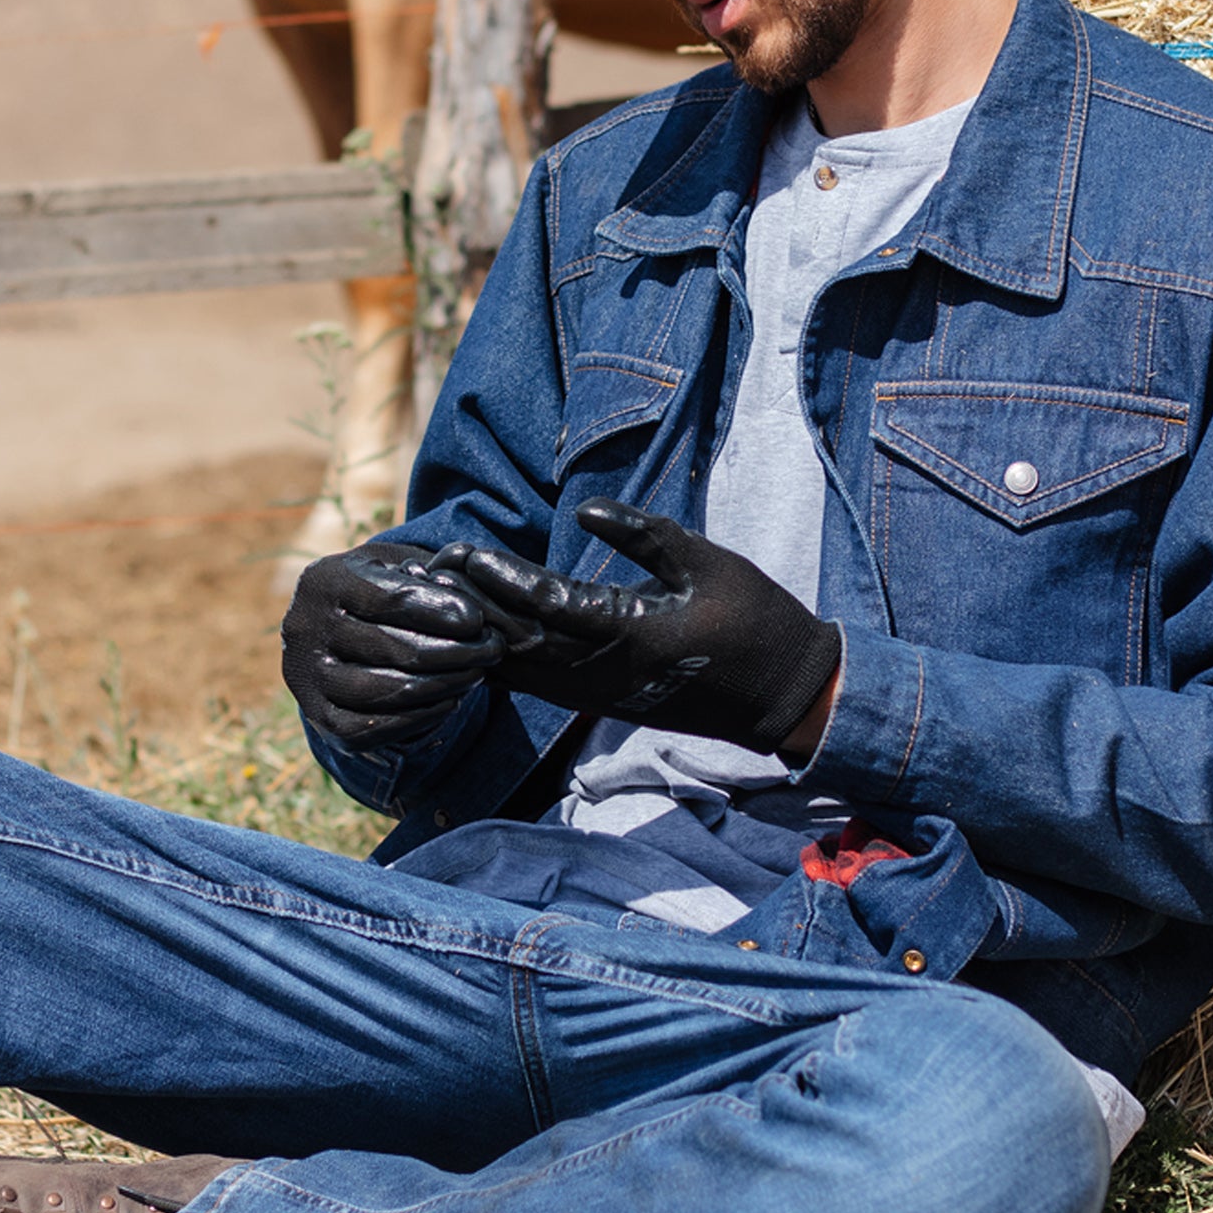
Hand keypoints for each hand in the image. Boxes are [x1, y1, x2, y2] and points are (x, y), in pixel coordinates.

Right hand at [281, 542, 502, 751]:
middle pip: (393, 647)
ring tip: (477, 674)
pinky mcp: (318, 717)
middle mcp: (305, 628)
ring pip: (386, 691)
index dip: (440, 610)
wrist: (335, 631)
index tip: (478, 620)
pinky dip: (419, 717)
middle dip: (455, 651)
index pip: (391, 599)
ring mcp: (307, 677)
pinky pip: (373, 728)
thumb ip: (430, 567)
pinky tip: (451, 700)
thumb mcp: (397, 563)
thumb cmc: (380, 589)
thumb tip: (465, 571)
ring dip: (444, 684)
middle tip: (493, 649)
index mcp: (325, 580)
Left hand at [443, 499, 840, 753]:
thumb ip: (645, 534)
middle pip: (519, 643)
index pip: (547, 606)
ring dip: (479, 636)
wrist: (780, 694)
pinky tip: (475, 642)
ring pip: (522, 671)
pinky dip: (502, 663)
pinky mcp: (602, 701)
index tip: (462, 552)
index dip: (500, 579)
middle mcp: (606, 674)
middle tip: (432, 572)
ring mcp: (601, 694)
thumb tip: (585, 510)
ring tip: (442, 602)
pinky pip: (538, 685)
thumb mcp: (707, 561)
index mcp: (633, 635)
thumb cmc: (752, 617)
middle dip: (473, 607)